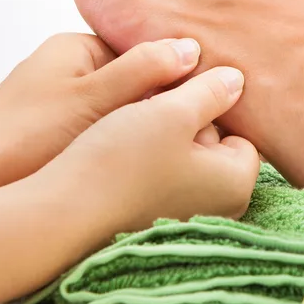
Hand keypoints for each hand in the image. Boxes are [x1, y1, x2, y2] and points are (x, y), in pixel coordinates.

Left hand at [0, 33, 204, 193]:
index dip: (182, 81)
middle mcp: (74, 71)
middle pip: (141, 85)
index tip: (210, 108)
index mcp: (80, 48)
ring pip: (128, 114)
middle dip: (166, 109)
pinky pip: (110, 136)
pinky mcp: (62, 137)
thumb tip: (193, 49)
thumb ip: (144, 71)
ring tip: (171, 157)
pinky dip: (125, 149)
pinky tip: (139, 170)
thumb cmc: (24, 136)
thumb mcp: (94, 98)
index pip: (149, 54)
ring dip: (146, 132)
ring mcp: (68, 105)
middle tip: (197, 139)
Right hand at [36, 63, 260, 235]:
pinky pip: (163, 182)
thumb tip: (237, 79)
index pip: (240, 133)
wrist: (63, 214)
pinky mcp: (158, 224)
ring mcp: (189, 220)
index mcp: (236, 184)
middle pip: (214, 148)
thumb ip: (209, 91)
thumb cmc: (122, 161)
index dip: (208, 110)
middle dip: (187, 126)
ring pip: (186, 162)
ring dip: (164, 142)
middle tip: (152, 113)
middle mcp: (222, 210)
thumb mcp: (171, 112)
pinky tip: (121, 156)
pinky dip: (149, 166)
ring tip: (132, 132)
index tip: (176, 103)